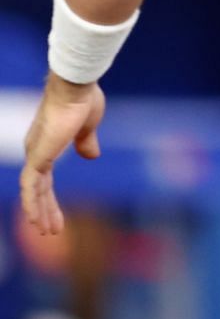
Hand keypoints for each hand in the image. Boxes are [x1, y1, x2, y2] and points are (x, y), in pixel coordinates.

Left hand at [19, 75, 105, 236]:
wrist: (76, 87)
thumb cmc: (82, 100)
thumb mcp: (88, 127)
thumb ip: (87, 142)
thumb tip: (91, 156)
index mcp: (47, 145)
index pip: (45, 180)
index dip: (50, 199)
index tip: (58, 218)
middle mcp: (37, 152)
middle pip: (38, 189)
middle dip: (46, 210)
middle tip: (52, 231)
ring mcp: (35, 155)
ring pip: (33, 192)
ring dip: (39, 212)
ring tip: (47, 231)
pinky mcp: (38, 157)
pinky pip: (30, 186)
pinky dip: (32, 203)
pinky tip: (36, 219)